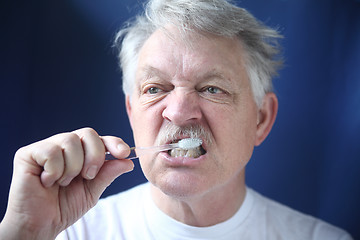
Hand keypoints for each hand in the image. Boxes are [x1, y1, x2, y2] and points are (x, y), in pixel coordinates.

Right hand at [0, 128, 133, 239]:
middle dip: (94, 155)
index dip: (113, 143)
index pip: (99, 139)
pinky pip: (51, 151)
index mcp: (80, 153)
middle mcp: (64, 146)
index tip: (125, 153)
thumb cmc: (64, 207)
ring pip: (70, 140)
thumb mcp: (92, 191)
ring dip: (72, 167)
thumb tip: (128, 161)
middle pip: (88, 133)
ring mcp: (46, 148)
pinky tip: (47, 182)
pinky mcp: (28, 154)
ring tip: (62, 182)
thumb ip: (108, 174)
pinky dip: (54, 171)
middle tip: (88, 176)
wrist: (41, 225)